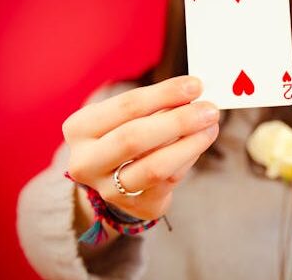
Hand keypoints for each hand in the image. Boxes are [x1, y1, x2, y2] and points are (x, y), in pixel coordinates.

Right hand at [63, 76, 218, 220]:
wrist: (112, 180)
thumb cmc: (124, 134)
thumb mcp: (127, 115)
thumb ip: (156, 104)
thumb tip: (193, 91)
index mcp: (80, 128)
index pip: (126, 106)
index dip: (164, 94)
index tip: (195, 85)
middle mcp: (86, 162)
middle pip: (135, 138)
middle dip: (178, 121)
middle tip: (210, 109)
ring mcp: (108, 189)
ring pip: (155, 167)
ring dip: (190, 144)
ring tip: (211, 126)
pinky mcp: (136, 206)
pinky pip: (169, 181)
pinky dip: (188, 159)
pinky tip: (200, 142)